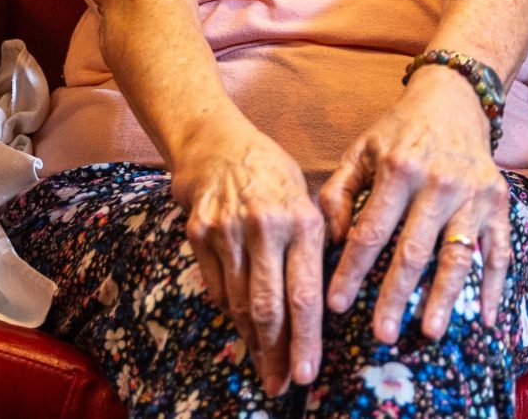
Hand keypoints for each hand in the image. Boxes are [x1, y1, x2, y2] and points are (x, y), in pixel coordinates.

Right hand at [172, 121, 324, 393]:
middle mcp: (265, 227)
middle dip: (278, 353)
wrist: (214, 142)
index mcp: (301, 219)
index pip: (305, 293)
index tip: (307, 374)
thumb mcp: (305, 197)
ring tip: (265, 367)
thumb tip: (328, 297)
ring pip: (239, 304)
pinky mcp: (198, 234)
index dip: (306, 339)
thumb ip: (315, 242)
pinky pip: (217, 289)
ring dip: (253, 342)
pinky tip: (243, 328)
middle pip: (269, 307)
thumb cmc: (271, 172)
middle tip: (282, 385)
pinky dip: (231, 312)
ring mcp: (227, 231)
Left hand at [318, 67, 512, 344]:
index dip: (352, 270)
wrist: (454, 98)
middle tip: (381, 334)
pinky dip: (494, 286)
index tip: (336, 305)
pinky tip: (484, 318)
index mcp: (399, 170)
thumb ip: (338, 192)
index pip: (370, 231)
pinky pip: (499, 250)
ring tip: (430, 332)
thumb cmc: (399, 132)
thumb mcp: (361, 150)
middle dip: (395, 296)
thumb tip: (330, 239)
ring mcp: (473, 195)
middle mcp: (438, 184)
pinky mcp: (498, 203)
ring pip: (458, 255)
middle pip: (413, 251)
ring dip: (444, 297)